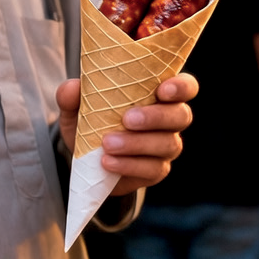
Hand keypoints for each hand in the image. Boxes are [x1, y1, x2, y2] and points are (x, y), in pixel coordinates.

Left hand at [58, 73, 197, 197]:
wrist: (87, 161)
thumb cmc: (92, 124)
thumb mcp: (77, 108)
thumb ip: (74, 96)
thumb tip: (72, 88)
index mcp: (159, 97)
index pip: (185, 87)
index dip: (181, 87)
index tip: (162, 90)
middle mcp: (170, 121)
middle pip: (181, 116)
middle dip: (157, 117)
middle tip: (127, 119)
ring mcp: (167, 147)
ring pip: (168, 144)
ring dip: (138, 143)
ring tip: (108, 144)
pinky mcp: (157, 170)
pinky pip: (153, 169)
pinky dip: (129, 165)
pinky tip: (108, 162)